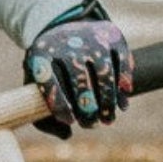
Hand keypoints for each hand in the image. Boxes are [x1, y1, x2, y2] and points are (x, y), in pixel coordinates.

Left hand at [24, 0, 133, 137]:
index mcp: (41, 55)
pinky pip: (122, 62)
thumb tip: (67, 134)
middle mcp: (66, 43)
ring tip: (108, 119)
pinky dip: (124, 85)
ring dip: (108, 100)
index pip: (49, 81)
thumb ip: (44, 116)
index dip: (59, 104)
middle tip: (91, 123)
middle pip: (79, 78)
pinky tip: (123, 104)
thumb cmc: (50, 68)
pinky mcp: (113, 36)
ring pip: (104, 72)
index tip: (70, 121)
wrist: (65, 27)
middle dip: (87, 106)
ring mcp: (91, 38)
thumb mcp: (38, 87)